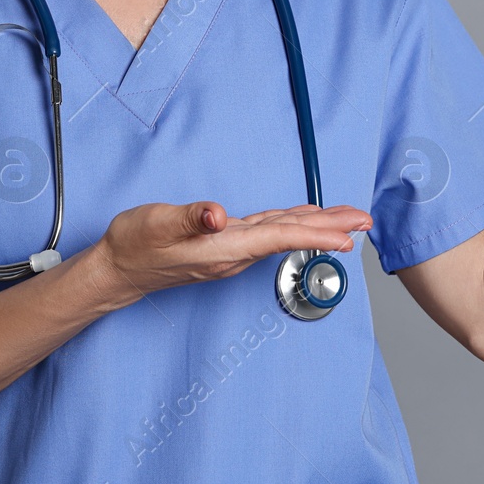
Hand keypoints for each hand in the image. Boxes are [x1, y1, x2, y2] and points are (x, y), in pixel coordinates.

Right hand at [94, 201, 372, 302]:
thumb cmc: (137, 244)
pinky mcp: (222, 246)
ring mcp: (230, 251)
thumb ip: (190, 218)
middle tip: (365, 222)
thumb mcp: (159, 223)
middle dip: (330, 230)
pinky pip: (267, 234)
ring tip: (344, 220)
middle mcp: (234, 253)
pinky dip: (289, 224)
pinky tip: (298, 218)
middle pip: (291, 238)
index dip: (317, 234)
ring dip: (315, 227)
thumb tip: (217, 215)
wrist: (118, 268)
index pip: (281, 238)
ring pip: (282, 235)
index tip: (350, 235)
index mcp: (227, 247)